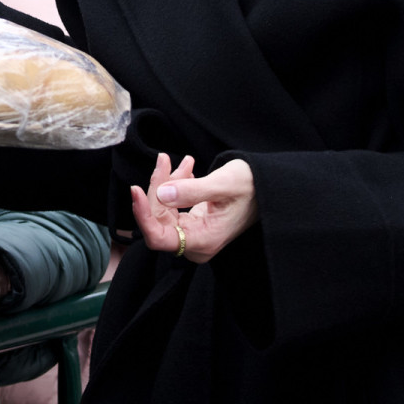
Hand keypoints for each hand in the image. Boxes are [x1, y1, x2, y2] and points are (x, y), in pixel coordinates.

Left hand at [130, 153, 256, 264]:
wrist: (268, 189)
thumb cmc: (252, 187)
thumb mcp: (223, 183)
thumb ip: (192, 191)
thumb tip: (162, 195)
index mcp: (203, 240)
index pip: (158, 238)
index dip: (143, 215)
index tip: (135, 189)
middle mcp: (195, 243)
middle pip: (158, 219)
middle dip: (158, 188)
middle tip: (165, 160)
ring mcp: (194, 234)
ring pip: (163, 210)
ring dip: (167, 183)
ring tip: (184, 162)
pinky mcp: (193, 224)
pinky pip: (172, 206)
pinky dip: (175, 186)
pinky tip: (186, 170)